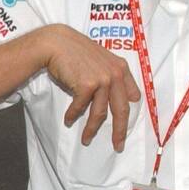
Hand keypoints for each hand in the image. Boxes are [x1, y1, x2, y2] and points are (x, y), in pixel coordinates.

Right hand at [38, 24, 141, 150]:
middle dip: (120, 131)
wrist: (56, 43)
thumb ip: (109, 74)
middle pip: (121, 110)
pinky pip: (80, 108)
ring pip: (100, 113)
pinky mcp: (87, 85)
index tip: (126, 126)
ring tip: (86, 139)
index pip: (132, 96)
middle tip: (118, 146)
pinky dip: (72, 115)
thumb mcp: (99, 60)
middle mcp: (115, 74)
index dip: (130, 113)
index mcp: (120, 68)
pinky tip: (68, 120)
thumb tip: (115, 97)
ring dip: (91, 129)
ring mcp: (102, 80)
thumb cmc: (75, 52)